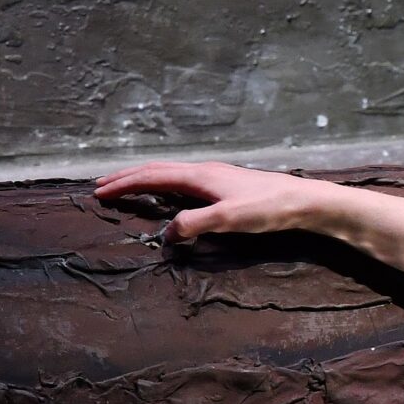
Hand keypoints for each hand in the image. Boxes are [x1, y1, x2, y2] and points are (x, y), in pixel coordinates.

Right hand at [92, 160, 323, 241]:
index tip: (98, 191)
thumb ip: (194, 224)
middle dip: (127, 177)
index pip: (151, 176)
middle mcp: (204, 171)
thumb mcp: (228, 219)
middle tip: (101, 185)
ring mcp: (216, 176)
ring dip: (145, 179)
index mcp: (199, 175)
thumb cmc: (268, 208)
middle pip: (157, 170)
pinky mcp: (227, 185)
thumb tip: (166, 234)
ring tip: (127, 186)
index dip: (124, 183)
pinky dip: (164, 184)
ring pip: (171, 173)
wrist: (305, 202)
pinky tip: (169, 194)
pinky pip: (184, 181)